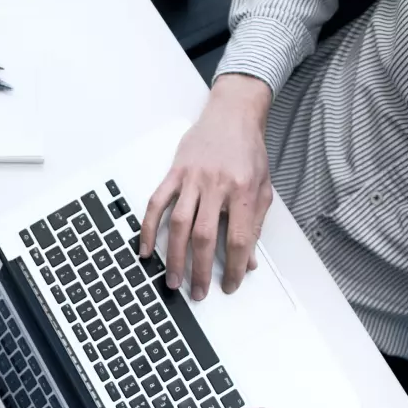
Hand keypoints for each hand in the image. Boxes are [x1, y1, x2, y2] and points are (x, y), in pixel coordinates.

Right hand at [140, 74, 273, 300]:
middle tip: (198, 292)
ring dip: (174, 256)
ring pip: (178, 224)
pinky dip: (147, 228)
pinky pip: (156, 203)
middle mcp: (216, 185)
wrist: (232, 114)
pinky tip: (145, 250)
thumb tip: (249, 261)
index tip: (231, 285)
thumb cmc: (249, 152)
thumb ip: (255, 225)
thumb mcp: (263, 189)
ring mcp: (191, 178)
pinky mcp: (174, 173)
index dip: (235, 267)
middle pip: (204, 236)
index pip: (238, 238)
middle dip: (201, 270)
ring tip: (172, 280)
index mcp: (242, 190)